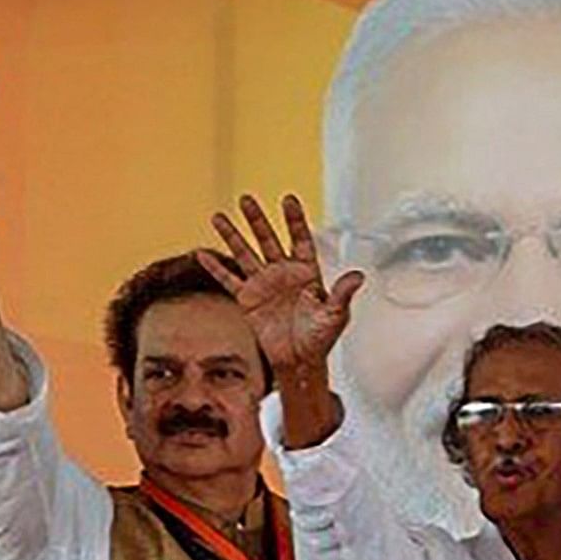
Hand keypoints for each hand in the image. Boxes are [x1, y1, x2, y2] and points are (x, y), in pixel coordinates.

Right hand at [197, 194, 359, 378]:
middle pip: (268, 240)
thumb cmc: (321, 338)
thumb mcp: (335, 315)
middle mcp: (283, 272)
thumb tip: (358, 276)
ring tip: (218, 217)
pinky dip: (215, 268)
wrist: (300, 361)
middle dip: (257, 220)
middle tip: (246, 199)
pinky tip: (201, 254)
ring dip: (231, 236)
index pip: (300, 239)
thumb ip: (343, 294)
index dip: (295, 220)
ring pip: (245, 254)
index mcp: (307, 272)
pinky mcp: (248, 299)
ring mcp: (264, 283)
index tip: (288, 199)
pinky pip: (229, 280)